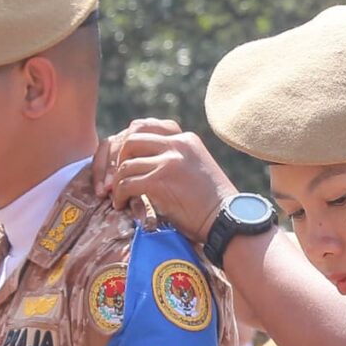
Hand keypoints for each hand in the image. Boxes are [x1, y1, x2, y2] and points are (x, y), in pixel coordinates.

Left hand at [97, 120, 234, 244]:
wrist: (227, 220)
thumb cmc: (213, 203)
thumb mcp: (197, 168)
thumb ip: (176, 159)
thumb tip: (148, 163)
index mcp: (186, 139)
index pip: (148, 126)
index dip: (131, 142)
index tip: (127, 161)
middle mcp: (177, 145)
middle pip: (132, 138)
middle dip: (119, 158)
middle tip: (118, 177)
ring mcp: (169, 162)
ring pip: (126, 164)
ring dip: (117, 182)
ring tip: (118, 196)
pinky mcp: (160, 182)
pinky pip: (127, 184)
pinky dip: (120, 196)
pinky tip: (122, 205)